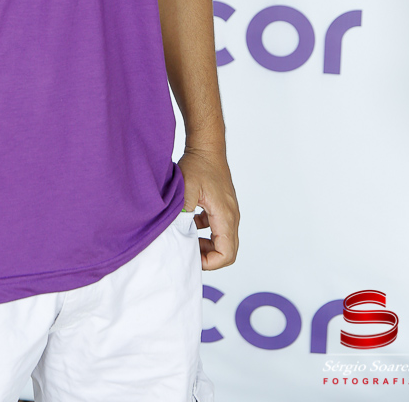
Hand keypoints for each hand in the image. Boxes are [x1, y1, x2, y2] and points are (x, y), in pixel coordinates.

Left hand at [178, 146, 238, 269]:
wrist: (207, 146)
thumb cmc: (199, 164)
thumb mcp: (187, 188)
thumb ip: (184, 211)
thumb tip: (177, 231)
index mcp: (225, 215)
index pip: (226, 253)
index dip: (210, 262)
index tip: (191, 255)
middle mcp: (231, 215)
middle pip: (228, 250)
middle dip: (209, 256)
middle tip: (189, 250)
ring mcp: (228, 210)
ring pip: (224, 240)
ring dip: (207, 245)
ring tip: (187, 238)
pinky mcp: (223, 205)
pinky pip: (219, 227)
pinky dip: (206, 232)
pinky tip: (190, 223)